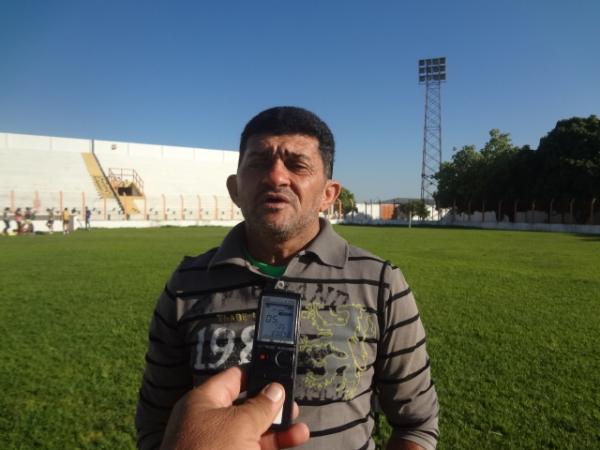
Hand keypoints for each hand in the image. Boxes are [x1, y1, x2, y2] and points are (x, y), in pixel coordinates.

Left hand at [160, 366, 309, 449]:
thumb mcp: (240, 425)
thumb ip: (261, 406)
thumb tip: (276, 389)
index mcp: (203, 402)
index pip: (234, 378)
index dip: (258, 373)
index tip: (281, 373)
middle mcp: (209, 421)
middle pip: (246, 405)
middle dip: (272, 406)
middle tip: (294, 405)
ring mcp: (219, 444)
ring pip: (253, 430)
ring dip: (278, 429)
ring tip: (300, 429)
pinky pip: (253, 448)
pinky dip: (272, 445)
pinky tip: (294, 440)